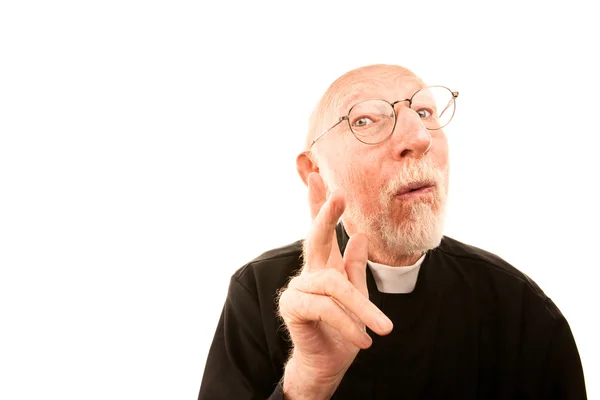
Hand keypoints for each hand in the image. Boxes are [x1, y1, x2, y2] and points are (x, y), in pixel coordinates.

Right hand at [278, 172, 392, 398]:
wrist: (329, 363)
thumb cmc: (343, 328)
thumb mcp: (357, 295)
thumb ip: (355, 266)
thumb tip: (361, 234)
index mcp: (325, 265)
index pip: (322, 230)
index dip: (321, 205)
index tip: (320, 178)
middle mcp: (309, 272)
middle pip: (316, 237)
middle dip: (326, 215)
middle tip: (337, 194)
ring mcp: (298, 288)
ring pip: (334, 285)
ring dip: (363, 309)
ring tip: (385, 329)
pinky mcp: (293, 307)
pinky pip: (327, 308)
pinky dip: (349, 323)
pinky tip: (364, 339)